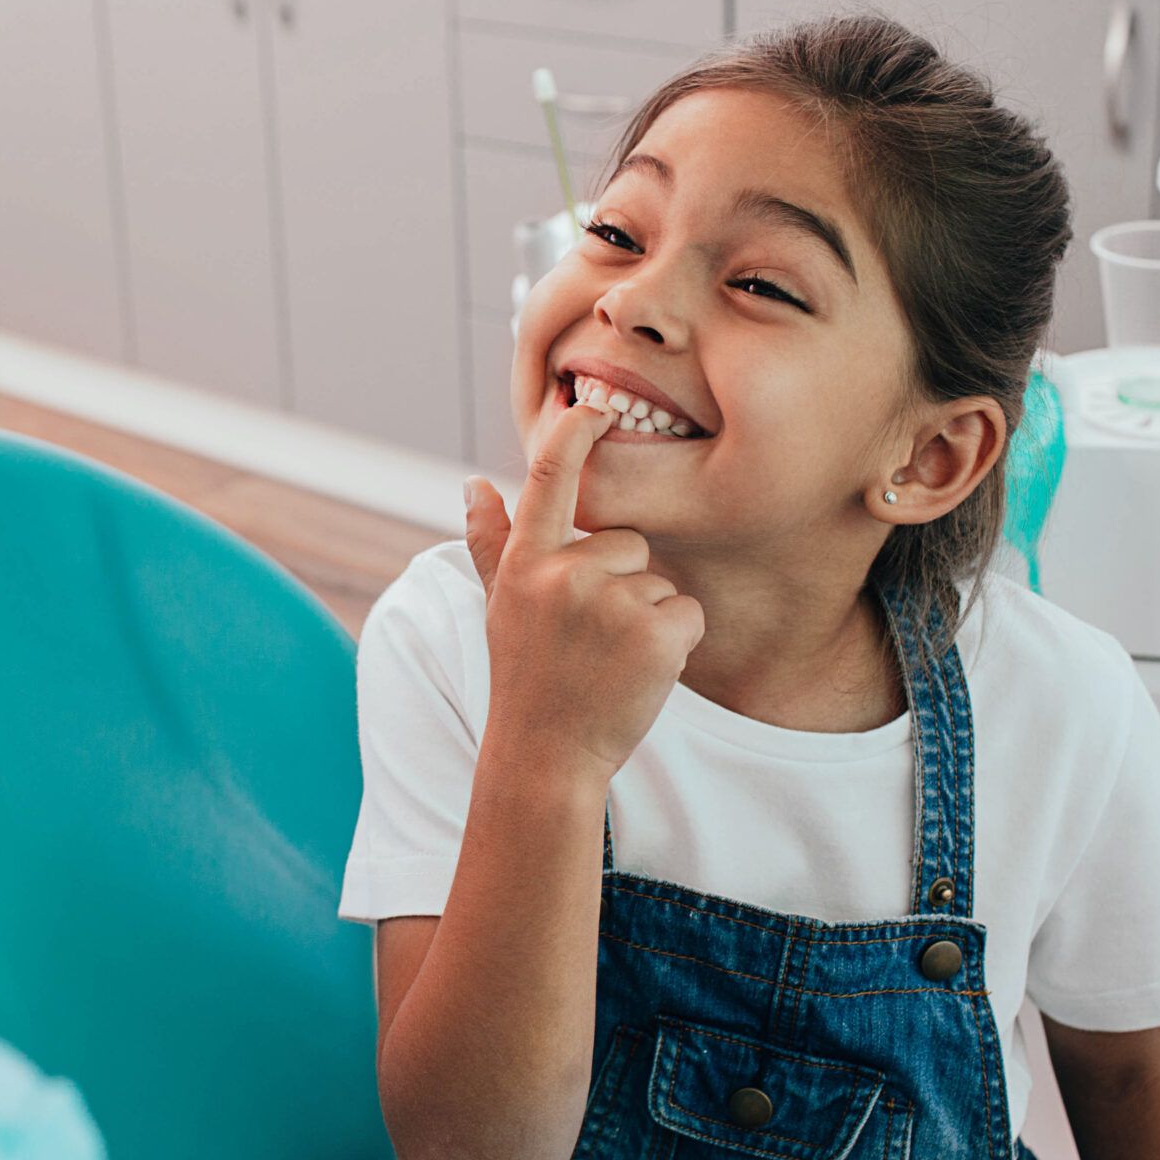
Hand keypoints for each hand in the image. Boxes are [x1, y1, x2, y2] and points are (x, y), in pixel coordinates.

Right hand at [463, 402, 706, 784]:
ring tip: (609, 659)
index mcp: (526, 561)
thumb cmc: (525, 676)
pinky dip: (675, 643)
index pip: (549, 476)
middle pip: (627, 542)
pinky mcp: (655, 634)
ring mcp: (611, 603)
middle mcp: (564, 573)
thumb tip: (472, 483)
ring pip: (659, 581)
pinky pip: (687, 613)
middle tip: (589, 638)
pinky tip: (638, 672)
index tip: (595, 403)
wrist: (546, 756)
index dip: (576, 431)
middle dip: (622, 583)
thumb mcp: (499, 604)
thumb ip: (490, 541)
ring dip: (647, 618)